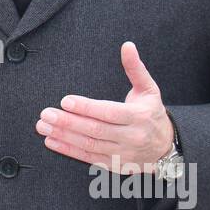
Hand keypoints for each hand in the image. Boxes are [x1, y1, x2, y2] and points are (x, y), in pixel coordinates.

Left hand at [36, 41, 173, 173]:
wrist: (165, 147)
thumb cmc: (152, 113)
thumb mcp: (149, 89)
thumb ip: (135, 68)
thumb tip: (127, 46)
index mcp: (138, 116)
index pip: (108, 112)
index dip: (86, 108)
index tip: (65, 101)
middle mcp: (131, 137)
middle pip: (95, 130)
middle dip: (68, 122)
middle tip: (46, 114)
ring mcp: (122, 153)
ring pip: (89, 145)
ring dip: (63, 136)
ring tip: (43, 126)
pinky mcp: (114, 164)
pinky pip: (88, 157)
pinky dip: (68, 150)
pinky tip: (51, 141)